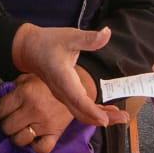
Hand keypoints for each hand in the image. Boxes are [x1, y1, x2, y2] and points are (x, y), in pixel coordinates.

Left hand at [0, 74, 77, 152]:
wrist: (76, 88)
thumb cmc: (48, 84)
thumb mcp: (28, 78)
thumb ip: (12, 88)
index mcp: (25, 93)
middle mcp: (33, 109)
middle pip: (7, 127)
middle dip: (5, 126)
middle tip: (9, 123)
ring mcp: (45, 123)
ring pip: (20, 140)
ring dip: (17, 137)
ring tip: (20, 131)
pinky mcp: (56, 133)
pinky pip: (41, 149)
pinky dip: (35, 147)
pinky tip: (34, 139)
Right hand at [10, 24, 126, 126]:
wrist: (28, 50)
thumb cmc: (48, 42)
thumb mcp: (69, 36)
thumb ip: (89, 38)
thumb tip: (107, 33)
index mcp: (62, 78)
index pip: (77, 99)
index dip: (91, 111)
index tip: (105, 119)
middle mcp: (61, 91)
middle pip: (81, 113)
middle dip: (103, 118)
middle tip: (124, 119)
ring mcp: (62, 96)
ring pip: (81, 114)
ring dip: (100, 118)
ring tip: (121, 117)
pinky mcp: (65, 96)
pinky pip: (79, 110)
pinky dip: (94, 113)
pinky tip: (107, 112)